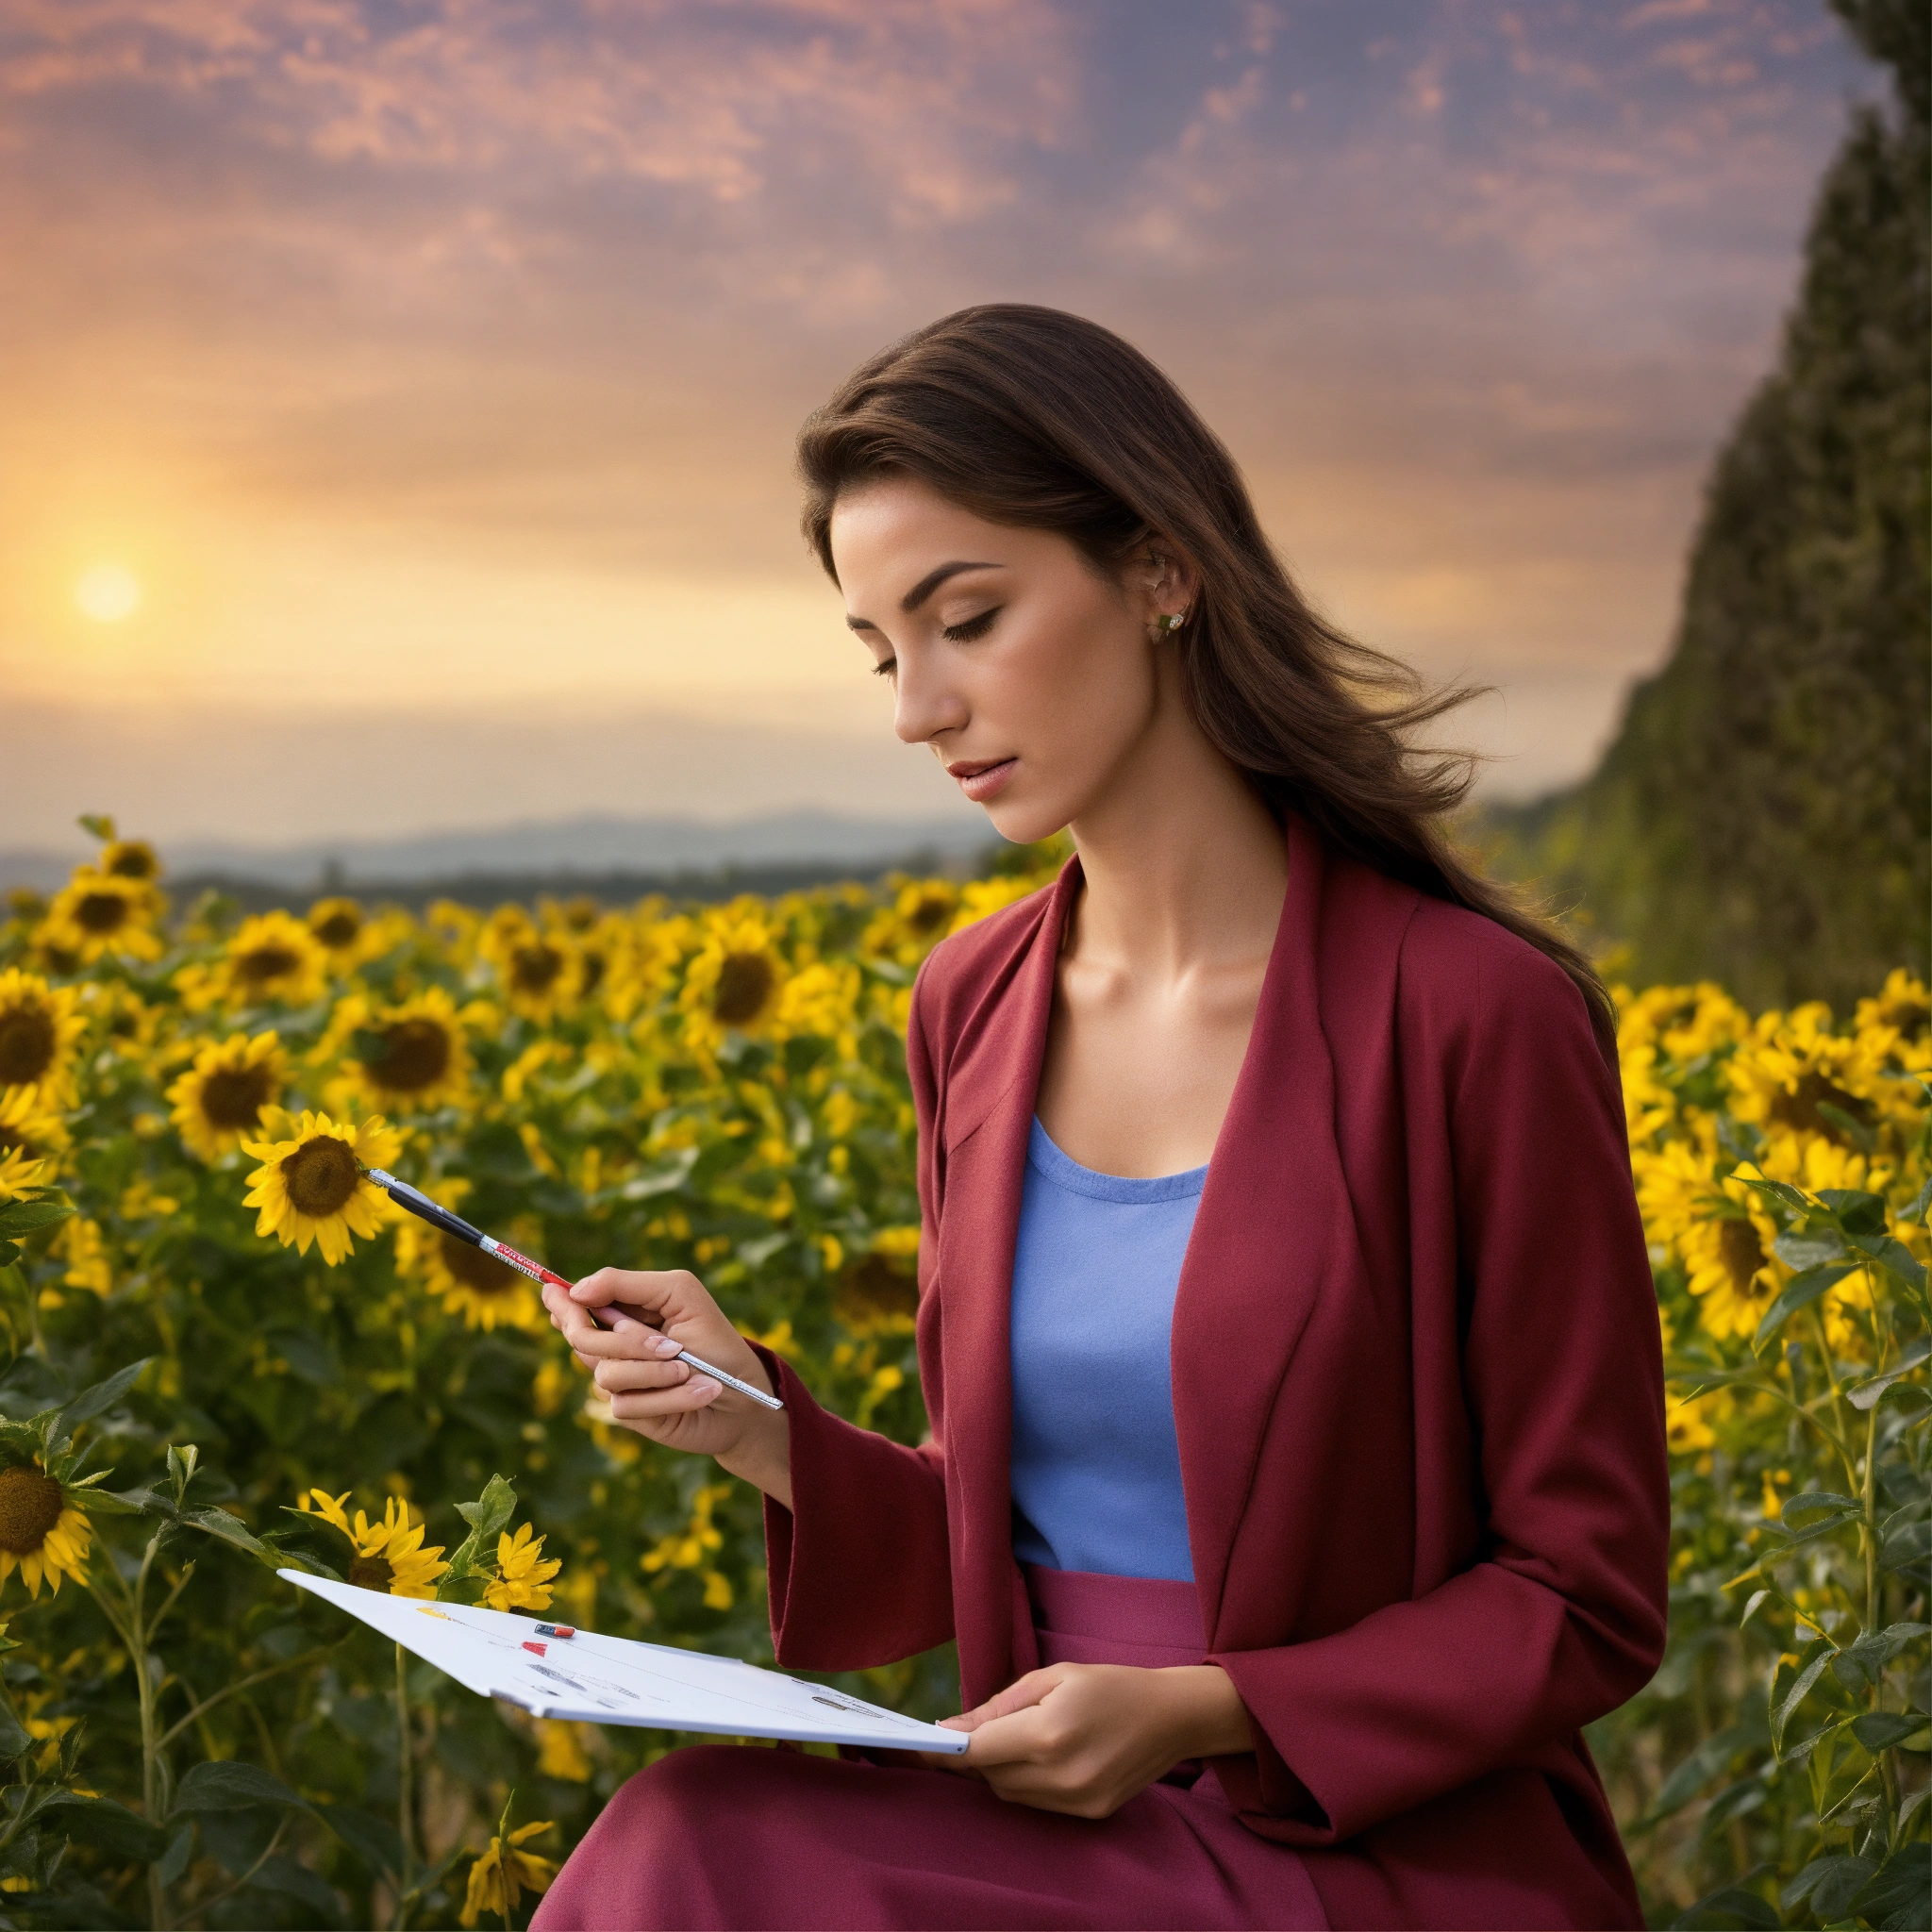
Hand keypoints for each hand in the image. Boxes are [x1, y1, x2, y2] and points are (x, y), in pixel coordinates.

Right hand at [542, 1268, 791, 1506]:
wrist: (743, 1397)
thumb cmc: (716, 1342)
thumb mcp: (680, 1295)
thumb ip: (627, 1284)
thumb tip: (576, 1290)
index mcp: (623, 1312)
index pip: (575, 1302)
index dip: (560, 1300)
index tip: (553, 1293)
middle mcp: (613, 1344)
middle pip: (581, 1336)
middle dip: (627, 1340)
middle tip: (669, 1345)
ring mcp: (618, 1379)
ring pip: (606, 1373)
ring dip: (656, 1372)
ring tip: (691, 1370)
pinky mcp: (629, 1412)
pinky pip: (626, 1403)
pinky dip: (670, 1396)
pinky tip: (699, 1391)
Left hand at [927, 1663, 1251, 1818]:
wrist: (1173, 1717)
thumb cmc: (1111, 1684)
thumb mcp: (1054, 1676)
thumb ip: (1000, 1704)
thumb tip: (954, 1728)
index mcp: (1049, 1733)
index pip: (979, 1752)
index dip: (945, 1750)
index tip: (917, 1744)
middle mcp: (1061, 1775)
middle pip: (991, 1777)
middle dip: (978, 1755)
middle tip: (979, 1730)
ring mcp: (1077, 1802)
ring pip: (1011, 1795)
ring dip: (1001, 1771)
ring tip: (1020, 1739)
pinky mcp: (1090, 1815)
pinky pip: (1037, 1804)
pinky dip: (1027, 1783)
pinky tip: (1043, 1757)